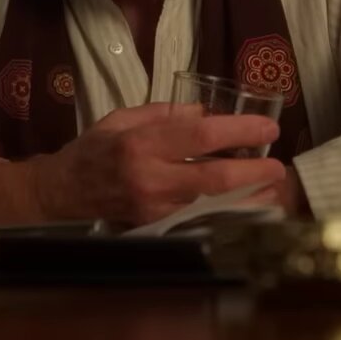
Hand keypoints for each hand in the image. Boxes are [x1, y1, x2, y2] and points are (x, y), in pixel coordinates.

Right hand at [27, 102, 286, 225]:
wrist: (62, 194)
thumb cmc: (94, 150)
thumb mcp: (123, 118)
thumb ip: (165, 114)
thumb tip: (207, 112)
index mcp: (141, 143)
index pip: (201, 135)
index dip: (240, 131)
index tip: (268, 127)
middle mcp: (150, 178)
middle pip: (214, 177)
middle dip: (254, 172)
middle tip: (278, 166)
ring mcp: (154, 208)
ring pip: (212, 205)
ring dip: (247, 198)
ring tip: (270, 187)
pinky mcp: (155, 227)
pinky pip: (199, 219)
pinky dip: (225, 213)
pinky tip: (245, 207)